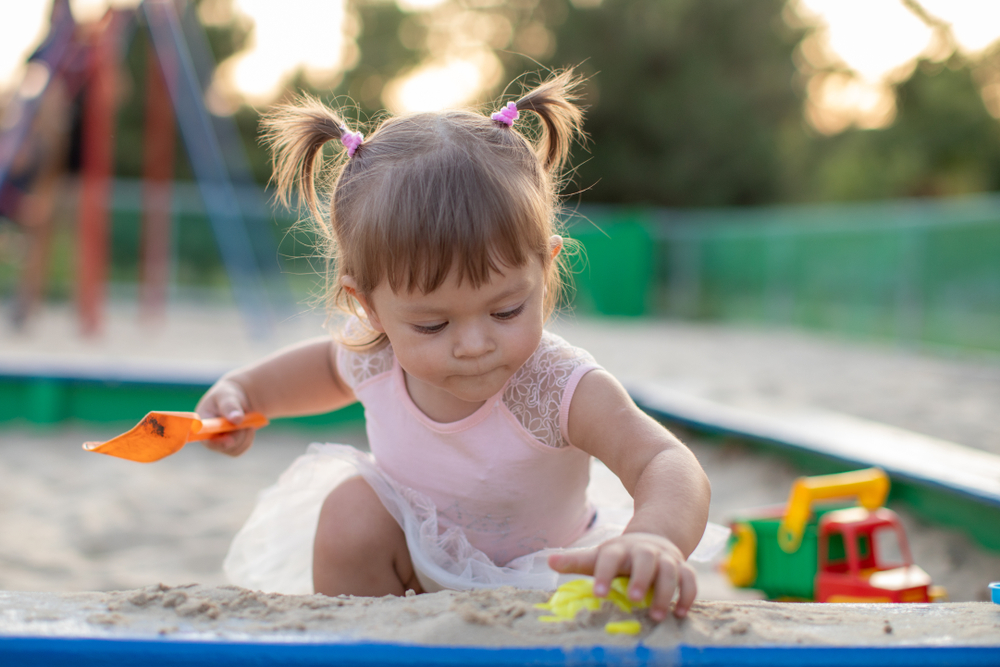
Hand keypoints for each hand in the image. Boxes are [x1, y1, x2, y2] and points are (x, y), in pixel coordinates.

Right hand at [195, 378, 258, 456]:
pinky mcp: (229, 447)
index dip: (216, 442)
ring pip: (234, 448)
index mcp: (201, 423)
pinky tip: (247, 426)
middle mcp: (207, 436)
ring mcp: (218, 443)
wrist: (238, 400)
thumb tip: (236, 419)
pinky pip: (242, 448)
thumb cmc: (227, 395)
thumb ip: (230, 406)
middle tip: (245, 420)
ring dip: (245, 435)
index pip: (204, 437)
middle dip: (237, 434)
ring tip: (247, 419)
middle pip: (222, 446)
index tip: (229, 439)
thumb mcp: (227, 396)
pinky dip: (248, 438)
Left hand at [547, 532, 696, 620]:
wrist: (654, 538)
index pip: (610, 558)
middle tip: (633, 599)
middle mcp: (644, 552)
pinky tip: (680, 613)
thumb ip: (577, 561)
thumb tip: (548, 561)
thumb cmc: (620, 556)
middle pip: (645, 560)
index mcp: (620, 550)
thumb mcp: (599, 556)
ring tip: (658, 616)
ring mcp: (666, 559)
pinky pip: (689, 580)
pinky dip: (687, 595)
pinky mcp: (682, 568)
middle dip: (640, 579)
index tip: (598, 593)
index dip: (604, 574)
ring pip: (670, 571)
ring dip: (665, 592)